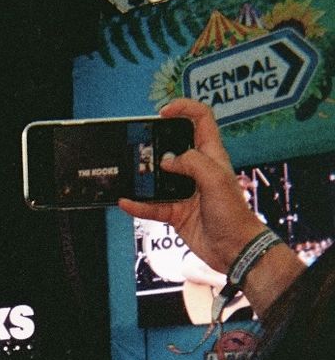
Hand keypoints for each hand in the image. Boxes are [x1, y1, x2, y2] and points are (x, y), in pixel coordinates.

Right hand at [118, 98, 263, 275]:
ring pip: (158, 178)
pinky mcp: (176, 212)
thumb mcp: (215, 179)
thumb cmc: (234, 214)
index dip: (184, 109)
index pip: (201, 120)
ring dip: (143, 176)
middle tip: (140, 145)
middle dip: (155, 143)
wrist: (234, 249)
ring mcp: (185, 191)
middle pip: (173, 147)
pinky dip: (138, 205)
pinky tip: (126, 202)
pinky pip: (152, 206)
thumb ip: (191, 163)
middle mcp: (197, 170)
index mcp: (211, 155)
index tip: (163, 112)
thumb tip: (167, 161)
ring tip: (130, 174)